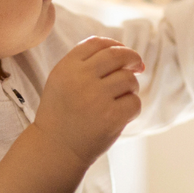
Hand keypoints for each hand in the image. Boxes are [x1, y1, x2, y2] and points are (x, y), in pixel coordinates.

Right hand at [34, 36, 143, 164]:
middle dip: (133, 58)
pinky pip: (134, 102)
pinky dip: (132, 108)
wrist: (55, 149)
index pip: (97, 43)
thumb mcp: (62, 81)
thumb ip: (85, 62)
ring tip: (119, 100)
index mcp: (66, 67)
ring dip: (130, 87)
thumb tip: (126, 53)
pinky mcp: (110, 117)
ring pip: (129, 79)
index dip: (115, 45)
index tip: (122, 53)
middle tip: (138, 66)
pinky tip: (120, 115)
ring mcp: (96, 98)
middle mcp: (80, 79)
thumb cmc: (62, 113)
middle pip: (117, 55)